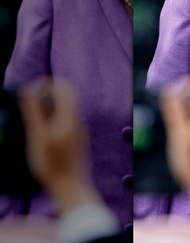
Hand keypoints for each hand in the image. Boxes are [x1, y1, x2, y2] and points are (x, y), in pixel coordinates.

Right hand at [18, 77, 102, 214]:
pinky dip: (54, 119)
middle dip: (47, 95)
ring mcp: (79, 130)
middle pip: (66, 97)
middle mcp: (78, 120)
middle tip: (29, 103)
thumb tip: (31, 89)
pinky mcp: (77, 139)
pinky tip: (42, 133)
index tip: (31, 89)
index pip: (65, 87)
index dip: (49, 83)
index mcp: (70, 117)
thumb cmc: (52, 164)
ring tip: (33, 120)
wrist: (71, 187)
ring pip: (65, 109)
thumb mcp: (38, 136)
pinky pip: (66, 121)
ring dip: (50, 107)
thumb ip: (35, 112)